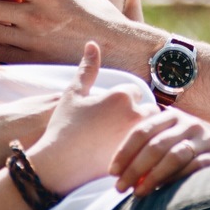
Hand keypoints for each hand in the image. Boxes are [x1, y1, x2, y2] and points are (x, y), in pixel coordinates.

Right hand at [28, 42, 158, 194]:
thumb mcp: (73, 94)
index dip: (121, 101)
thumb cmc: (63, 127)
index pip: (133, 92)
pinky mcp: (139, 159)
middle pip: (148, 109)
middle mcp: (135, 114)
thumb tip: (92, 44)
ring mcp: (139, 138)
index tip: (108, 112)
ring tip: (124, 141)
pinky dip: (143, 152)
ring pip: (152, 131)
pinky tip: (128, 157)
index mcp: (121, 96)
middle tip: (116, 128)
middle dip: (137, 116)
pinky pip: (150, 151)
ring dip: (143, 134)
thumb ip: (87, 69)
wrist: (57, 165)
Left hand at [108, 109, 209, 196]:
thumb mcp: (168, 147)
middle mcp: (190, 124)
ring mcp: (206, 139)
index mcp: (172, 117)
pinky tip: (162, 193)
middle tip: (119, 188)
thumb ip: (147, 152)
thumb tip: (118, 173)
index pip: (142, 130)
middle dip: (134, 168)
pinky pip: (192, 169)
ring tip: (137, 193)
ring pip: (173, 156)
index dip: (124, 152)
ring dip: (152, 177)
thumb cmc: (187, 160)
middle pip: (155, 145)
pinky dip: (174, 181)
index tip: (112, 172)